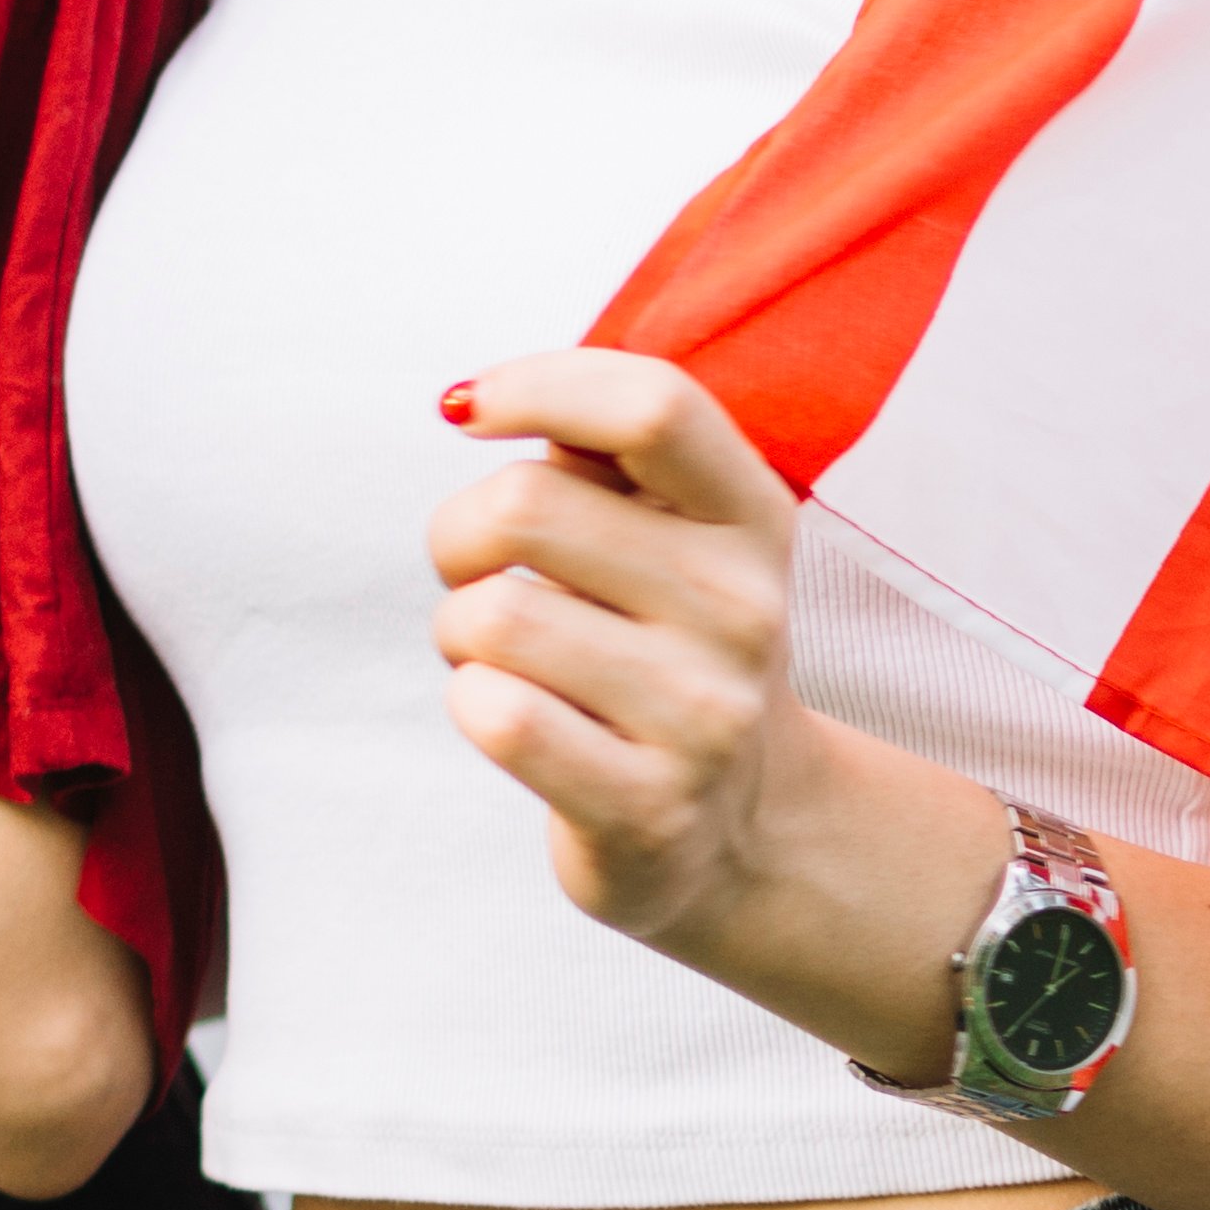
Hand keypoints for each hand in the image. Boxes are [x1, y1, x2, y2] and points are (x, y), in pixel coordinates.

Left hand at [428, 350, 842, 959]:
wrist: (742, 825)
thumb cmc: (659, 641)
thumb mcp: (664, 532)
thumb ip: (594, 450)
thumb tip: (471, 401)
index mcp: (750, 517)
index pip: (651, 405)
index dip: (535, 384)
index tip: (469, 411)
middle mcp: (745, 610)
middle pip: (524, 506)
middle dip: (458, 535)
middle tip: (480, 575)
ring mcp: (706, 715)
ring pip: (491, 615)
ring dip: (458, 630)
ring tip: (506, 658)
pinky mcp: (650, 808)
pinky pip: (495, 714)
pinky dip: (470, 700)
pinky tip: (514, 715)